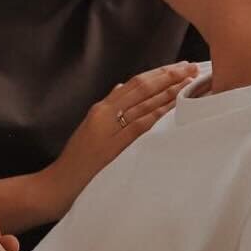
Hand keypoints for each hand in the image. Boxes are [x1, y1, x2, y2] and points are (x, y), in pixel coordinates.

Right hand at [42, 60, 197, 214]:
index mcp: (101, 107)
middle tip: (191, 66)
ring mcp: (109, 127)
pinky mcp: (115, 145)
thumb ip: (107, 108)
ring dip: (170, 89)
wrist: (59, 183)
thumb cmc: (77, 160)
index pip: (135, 83)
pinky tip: (175, 105)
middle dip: (169, 75)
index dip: (158, 73)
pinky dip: (160, 112)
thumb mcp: (90, 128)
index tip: (178, 66)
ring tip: (190, 80)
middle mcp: (105, 112)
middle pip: (142, 86)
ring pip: (145, 101)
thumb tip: (121, 86)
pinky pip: (142, 124)